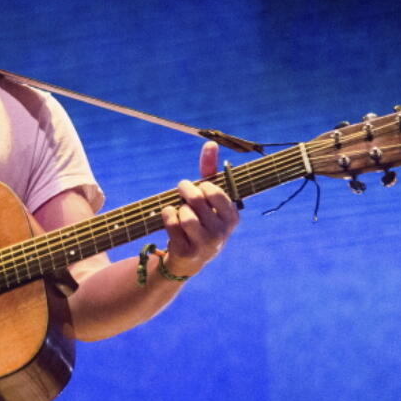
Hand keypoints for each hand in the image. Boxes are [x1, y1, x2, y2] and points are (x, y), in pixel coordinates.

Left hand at [160, 141, 239, 276]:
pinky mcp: (187, 252)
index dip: (201, 186)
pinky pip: (171, 223)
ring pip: (184, 213)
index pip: (214, 191)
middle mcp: (222, 232)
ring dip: (177, 207)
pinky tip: (171, 221)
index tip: (198, 186)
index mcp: (232, 217)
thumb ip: (210, 170)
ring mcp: (205, 245)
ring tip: (180, 210)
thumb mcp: (207, 197)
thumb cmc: (200, 220)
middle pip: (197, 199)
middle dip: (185, 190)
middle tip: (181, 188)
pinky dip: (167, 216)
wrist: (189, 258)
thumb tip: (210, 142)